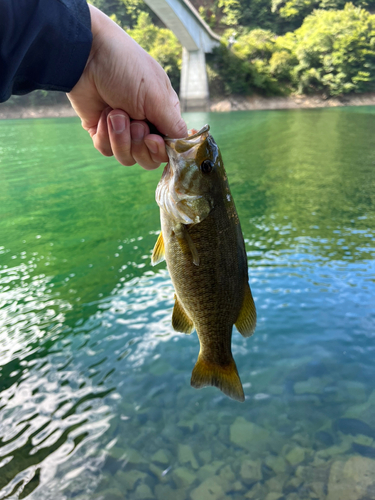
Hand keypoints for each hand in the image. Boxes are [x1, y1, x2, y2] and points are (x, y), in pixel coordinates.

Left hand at [67, 5, 186, 169]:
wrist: (88, 57)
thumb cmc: (127, 69)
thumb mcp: (157, 97)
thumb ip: (173, 125)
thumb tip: (184, 142)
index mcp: (163, 116)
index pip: (167, 150)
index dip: (159, 150)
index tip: (152, 139)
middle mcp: (145, 125)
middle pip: (147, 160)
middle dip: (138, 143)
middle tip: (134, 122)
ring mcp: (122, 131)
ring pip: (126, 157)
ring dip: (120, 137)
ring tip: (114, 113)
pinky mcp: (101, 132)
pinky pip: (106, 150)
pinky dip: (103, 135)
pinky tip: (102, 114)